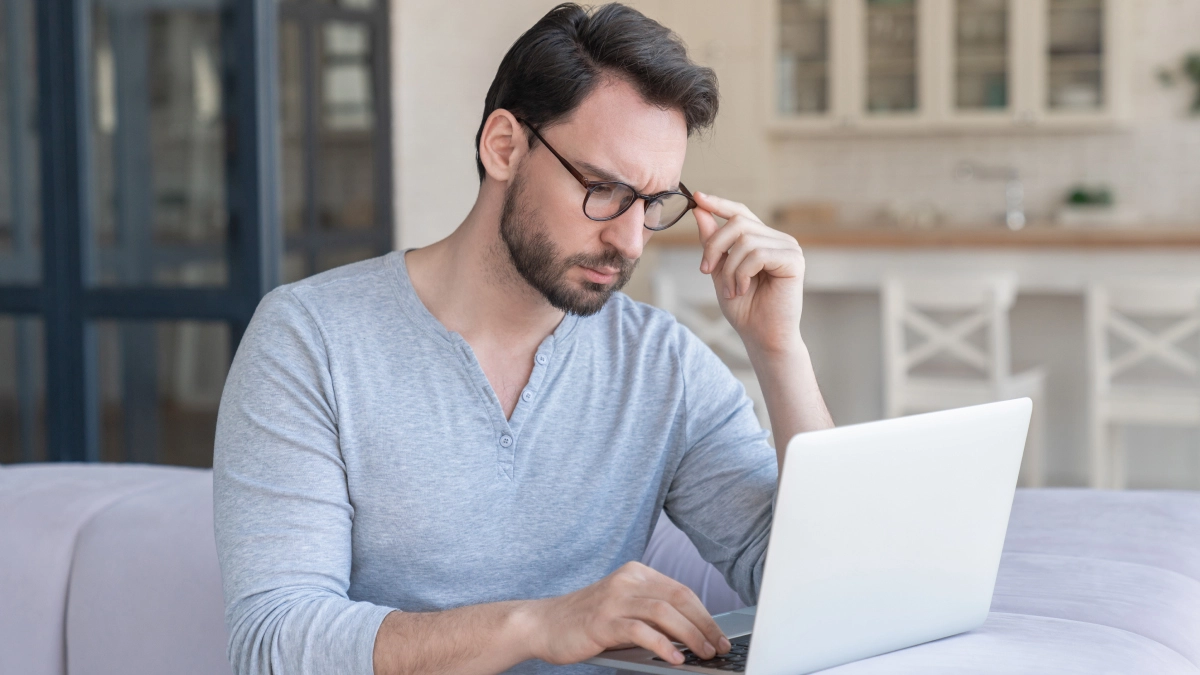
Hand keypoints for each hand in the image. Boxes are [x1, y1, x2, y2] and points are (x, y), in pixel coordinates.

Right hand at [524, 561, 730, 665]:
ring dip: (690, 635)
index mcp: (636, 573)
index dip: (706, 615)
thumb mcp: (624, 609)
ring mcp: (614, 599)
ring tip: (703, 654)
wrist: (542, 624)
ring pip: (664, 612)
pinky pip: (641, 631)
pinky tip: (674, 659)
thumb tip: (692, 635)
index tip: (721, 636)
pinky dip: (662, 646)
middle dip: (705, 625)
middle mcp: (627, 580)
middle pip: (679, 598)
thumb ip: (652, 615)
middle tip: (719, 647)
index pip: (681, 591)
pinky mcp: (602, 621)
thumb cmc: (586, 621)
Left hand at [694, 192, 805, 354]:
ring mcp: (789, 248)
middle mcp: (779, 239)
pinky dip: (742, 273)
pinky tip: (743, 289)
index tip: (696, 199)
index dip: (719, 204)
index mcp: (763, 240)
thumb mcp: (720, 271)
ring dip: (729, 268)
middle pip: (738, 223)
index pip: (741, 213)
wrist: (761, 337)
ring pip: (745, 240)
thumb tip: (699, 210)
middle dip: (715, 246)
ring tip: (731, 290)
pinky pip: (758, 254)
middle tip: (705, 270)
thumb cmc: (744, 308)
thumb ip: (713, 242)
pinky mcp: (794, 260)